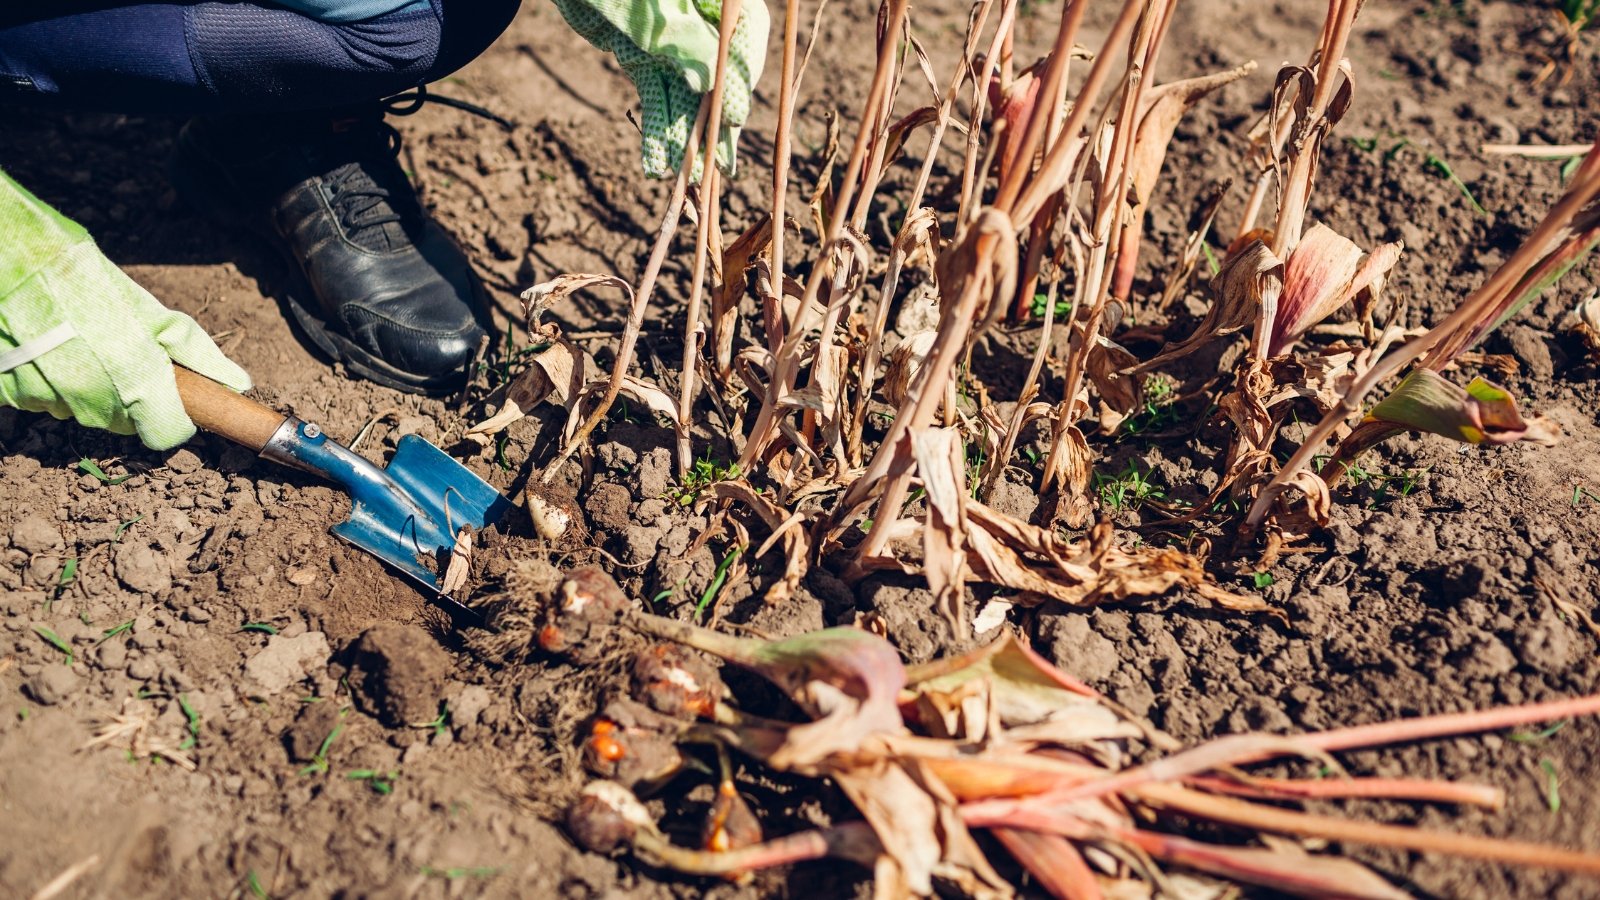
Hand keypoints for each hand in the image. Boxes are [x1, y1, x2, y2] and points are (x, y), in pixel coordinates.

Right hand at [0, 170, 250, 450]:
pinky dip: (46, 382)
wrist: (8, 260)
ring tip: (75, 344)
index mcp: (133, 378)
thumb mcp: (145, 308)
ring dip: (85, 389)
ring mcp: (46, 399)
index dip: (173, 419)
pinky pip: (40, 402)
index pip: (165, 434)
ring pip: (81, 411)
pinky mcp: (10, 393)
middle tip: (117, 354)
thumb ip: (193, 351)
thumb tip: (235, 382)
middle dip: (129, 397)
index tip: (172, 401)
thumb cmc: (80, 276)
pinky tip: (44, 349)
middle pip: (124, 423)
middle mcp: (90, 399)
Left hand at [553, 0, 768, 177]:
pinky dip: (655, 130)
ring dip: (683, 139)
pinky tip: (655, 165)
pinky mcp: (644, 57)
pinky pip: (655, 97)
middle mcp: (701, 23)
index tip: (736, 118)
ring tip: (684, 179)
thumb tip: (713, 82)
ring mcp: (673, 42)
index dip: (739, 81)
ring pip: (685, 97)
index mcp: (719, 2)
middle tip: (716, 170)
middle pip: (718, 80)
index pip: (743, 41)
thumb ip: (687, 42)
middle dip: (713, 127)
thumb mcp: (658, 11)